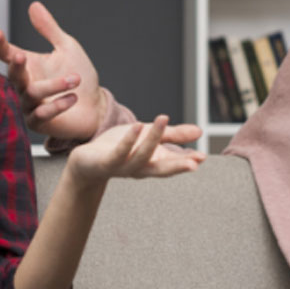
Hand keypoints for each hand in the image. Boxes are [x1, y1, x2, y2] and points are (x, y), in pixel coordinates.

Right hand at [0, 1, 103, 139]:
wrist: (96, 106)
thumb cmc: (80, 76)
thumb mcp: (67, 48)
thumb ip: (49, 29)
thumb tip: (34, 5)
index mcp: (28, 65)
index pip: (6, 54)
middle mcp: (24, 85)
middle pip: (12, 75)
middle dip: (15, 66)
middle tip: (21, 57)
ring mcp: (28, 105)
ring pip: (32, 93)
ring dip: (55, 85)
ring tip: (76, 79)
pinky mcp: (37, 123)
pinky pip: (42, 114)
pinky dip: (58, 105)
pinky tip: (73, 98)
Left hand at [67, 115, 205, 184]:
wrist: (86, 162)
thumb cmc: (119, 148)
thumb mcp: (148, 138)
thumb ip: (173, 135)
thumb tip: (200, 132)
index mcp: (152, 163)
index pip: (173, 163)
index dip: (188, 161)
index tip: (203, 157)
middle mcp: (141, 168)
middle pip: (162, 169)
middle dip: (178, 166)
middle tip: (195, 163)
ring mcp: (124, 166)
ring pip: (142, 156)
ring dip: (153, 139)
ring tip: (164, 120)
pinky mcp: (107, 162)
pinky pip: (120, 152)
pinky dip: (129, 140)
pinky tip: (138, 126)